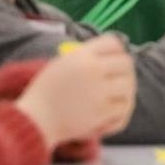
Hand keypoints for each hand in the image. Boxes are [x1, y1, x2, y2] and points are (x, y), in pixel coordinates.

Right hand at [16, 35, 135, 145]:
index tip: (116, 59)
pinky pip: (124, 110)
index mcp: (81, 56)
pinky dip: (121, 112)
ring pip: (129, 88)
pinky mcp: (100, 115)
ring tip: (117, 98)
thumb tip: (113, 56)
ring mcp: (98, 93)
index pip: (114, 43)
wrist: (35, 121)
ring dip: (126, 93)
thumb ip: (86, 57)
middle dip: (126, 71)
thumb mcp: (62, 64)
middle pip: (126, 64)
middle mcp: (92, 71)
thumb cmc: (46, 92)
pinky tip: (114, 114)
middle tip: (121, 79)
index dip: (118, 50)